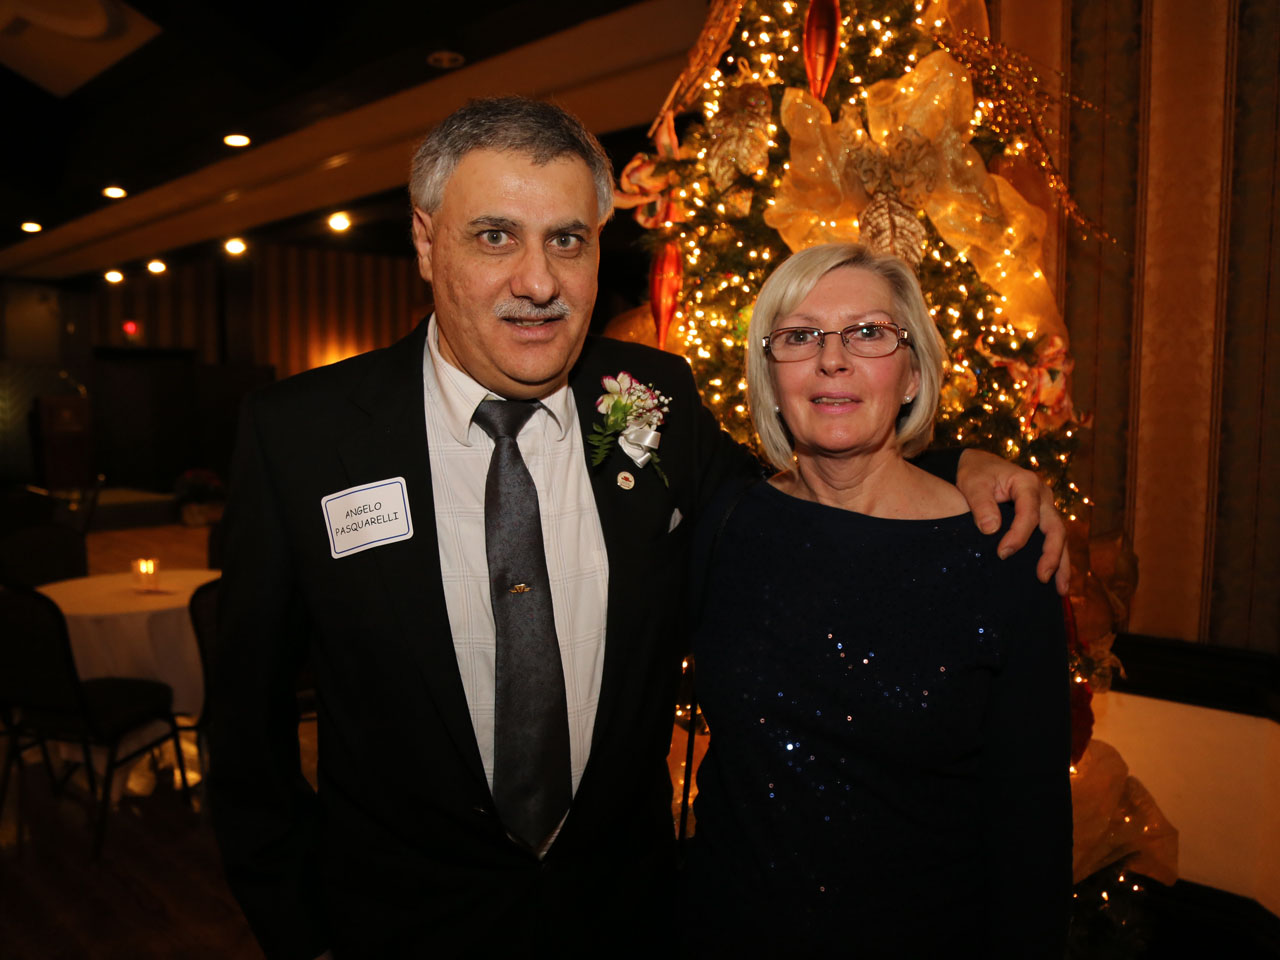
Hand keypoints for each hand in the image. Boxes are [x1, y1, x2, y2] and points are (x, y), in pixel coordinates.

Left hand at [954, 449, 1069, 594]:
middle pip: (1055, 527)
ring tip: (1060, 590)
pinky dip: (1056, 559)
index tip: (1002, 553)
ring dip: (1061, 563)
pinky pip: (1053, 539)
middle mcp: (1043, 495)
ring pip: (1060, 537)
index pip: (1029, 513)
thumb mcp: (973, 484)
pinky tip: (1055, 580)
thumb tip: (991, 530)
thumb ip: (981, 504)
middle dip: (1051, 554)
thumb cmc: (975, 473)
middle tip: (1042, 577)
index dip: (1018, 535)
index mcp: (1027, 484)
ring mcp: (1045, 507)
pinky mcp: (1041, 518)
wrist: (978, 465)